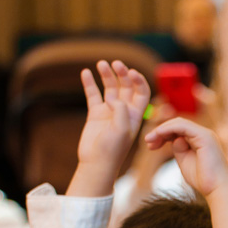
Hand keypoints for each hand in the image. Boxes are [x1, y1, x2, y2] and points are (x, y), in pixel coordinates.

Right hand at [69, 60, 150, 195]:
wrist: (96, 163)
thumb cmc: (112, 150)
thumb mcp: (121, 130)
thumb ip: (120, 110)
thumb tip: (112, 98)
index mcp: (135, 115)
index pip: (141, 92)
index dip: (139, 80)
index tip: (131, 72)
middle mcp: (123, 111)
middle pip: (126, 87)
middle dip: (122, 73)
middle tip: (115, 64)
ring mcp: (109, 112)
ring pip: (110, 88)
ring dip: (107, 75)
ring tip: (101, 64)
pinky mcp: (95, 114)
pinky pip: (93, 95)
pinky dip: (90, 83)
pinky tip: (86, 72)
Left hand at [145, 117, 227, 197]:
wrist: (217, 190)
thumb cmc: (203, 180)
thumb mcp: (185, 162)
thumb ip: (179, 150)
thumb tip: (174, 140)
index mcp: (200, 140)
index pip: (178, 130)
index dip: (162, 135)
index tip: (150, 146)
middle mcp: (204, 134)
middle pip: (177, 125)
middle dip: (160, 132)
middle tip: (147, 142)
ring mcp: (205, 134)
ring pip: (179, 123)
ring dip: (162, 130)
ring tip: (150, 140)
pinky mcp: (204, 136)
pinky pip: (182, 126)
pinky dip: (168, 129)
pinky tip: (158, 136)